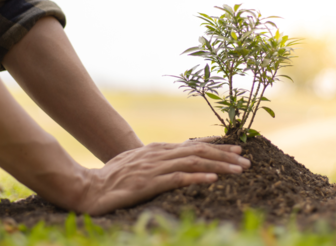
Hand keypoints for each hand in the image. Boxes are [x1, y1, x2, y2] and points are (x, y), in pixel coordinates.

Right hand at [74, 141, 249, 215]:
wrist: (88, 188)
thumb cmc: (112, 178)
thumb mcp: (137, 164)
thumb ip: (156, 161)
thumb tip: (176, 162)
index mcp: (157, 150)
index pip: (193, 146)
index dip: (217, 148)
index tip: (237, 150)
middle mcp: (159, 155)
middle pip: (199, 151)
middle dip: (226, 156)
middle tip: (247, 161)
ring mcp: (154, 168)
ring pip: (194, 162)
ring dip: (219, 165)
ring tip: (240, 170)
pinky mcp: (148, 184)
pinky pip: (177, 179)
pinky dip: (197, 177)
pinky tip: (213, 179)